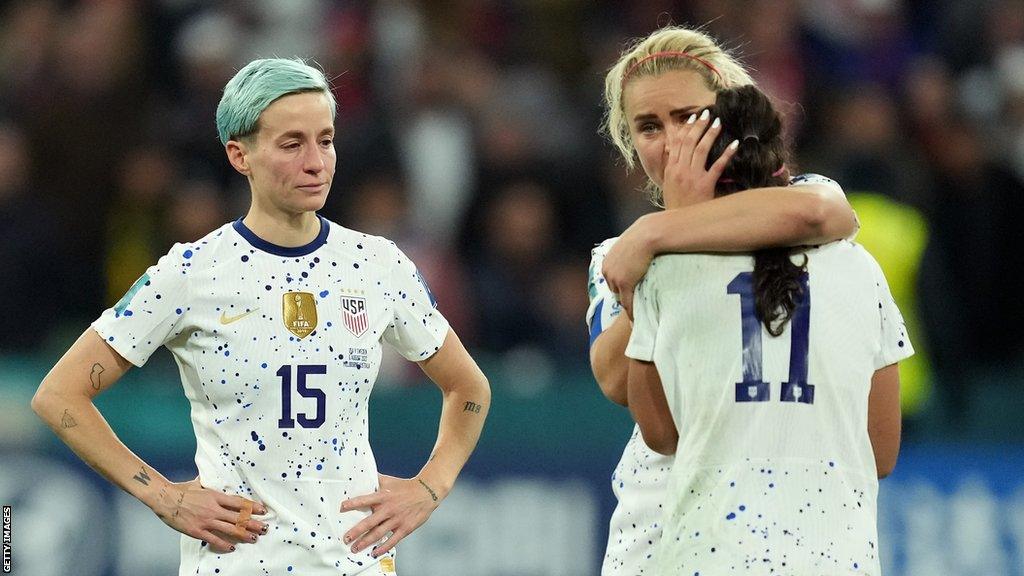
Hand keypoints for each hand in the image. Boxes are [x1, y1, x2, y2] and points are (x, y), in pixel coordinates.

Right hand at [153, 478, 268, 552]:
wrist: (165, 498)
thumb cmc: (181, 490)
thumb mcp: (198, 483)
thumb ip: (208, 483)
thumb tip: (211, 477)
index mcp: (216, 496)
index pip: (239, 502)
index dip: (252, 507)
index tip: (263, 510)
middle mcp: (214, 509)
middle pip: (238, 517)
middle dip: (253, 523)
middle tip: (264, 528)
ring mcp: (206, 520)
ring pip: (230, 529)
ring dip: (243, 534)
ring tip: (254, 538)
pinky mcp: (197, 530)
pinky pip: (214, 539)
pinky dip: (224, 544)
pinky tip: (232, 547)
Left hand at [341, 474, 440, 556]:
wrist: (426, 492)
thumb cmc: (405, 487)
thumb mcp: (389, 481)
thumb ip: (376, 479)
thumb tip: (363, 473)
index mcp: (383, 496)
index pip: (365, 500)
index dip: (353, 503)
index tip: (342, 508)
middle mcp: (388, 509)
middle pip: (369, 522)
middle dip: (356, 531)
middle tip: (346, 539)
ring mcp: (397, 519)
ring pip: (378, 533)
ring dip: (366, 542)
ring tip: (355, 548)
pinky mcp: (405, 528)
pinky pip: (392, 540)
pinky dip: (383, 547)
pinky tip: (375, 552)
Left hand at [602, 217, 655, 318]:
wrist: (647, 235)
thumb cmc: (644, 235)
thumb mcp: (630, 243)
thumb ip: (629, 251)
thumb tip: (637, 250)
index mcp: (607, 261)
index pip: (612, 280)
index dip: (621, 287)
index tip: (630, 292)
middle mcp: (607, 271)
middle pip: (614, 290)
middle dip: (623, 295)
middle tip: (635, 301)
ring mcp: (615, 278)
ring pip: (620, 298)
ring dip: (628, 303)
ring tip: (637, 311)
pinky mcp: (624, 284)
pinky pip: (627, 303)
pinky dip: (631, 312)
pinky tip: (636, 318)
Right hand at [661, 110, 737, 208]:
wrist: (679, 224)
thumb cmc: (676, 206)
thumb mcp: (668, 185)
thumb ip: (671, 168)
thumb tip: (672, 152)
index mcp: (670, 169)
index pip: (677, 143)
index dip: (685, 128)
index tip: (692, 118)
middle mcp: (680, 170)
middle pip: (689, 142)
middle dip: (698, 126)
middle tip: (707, 113)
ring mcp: (692, 177)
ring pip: (701, 150)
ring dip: (710, 134)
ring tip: (718, 123)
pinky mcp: (704, 185)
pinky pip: (717, 166)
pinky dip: (726, 153)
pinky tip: (734, 143)